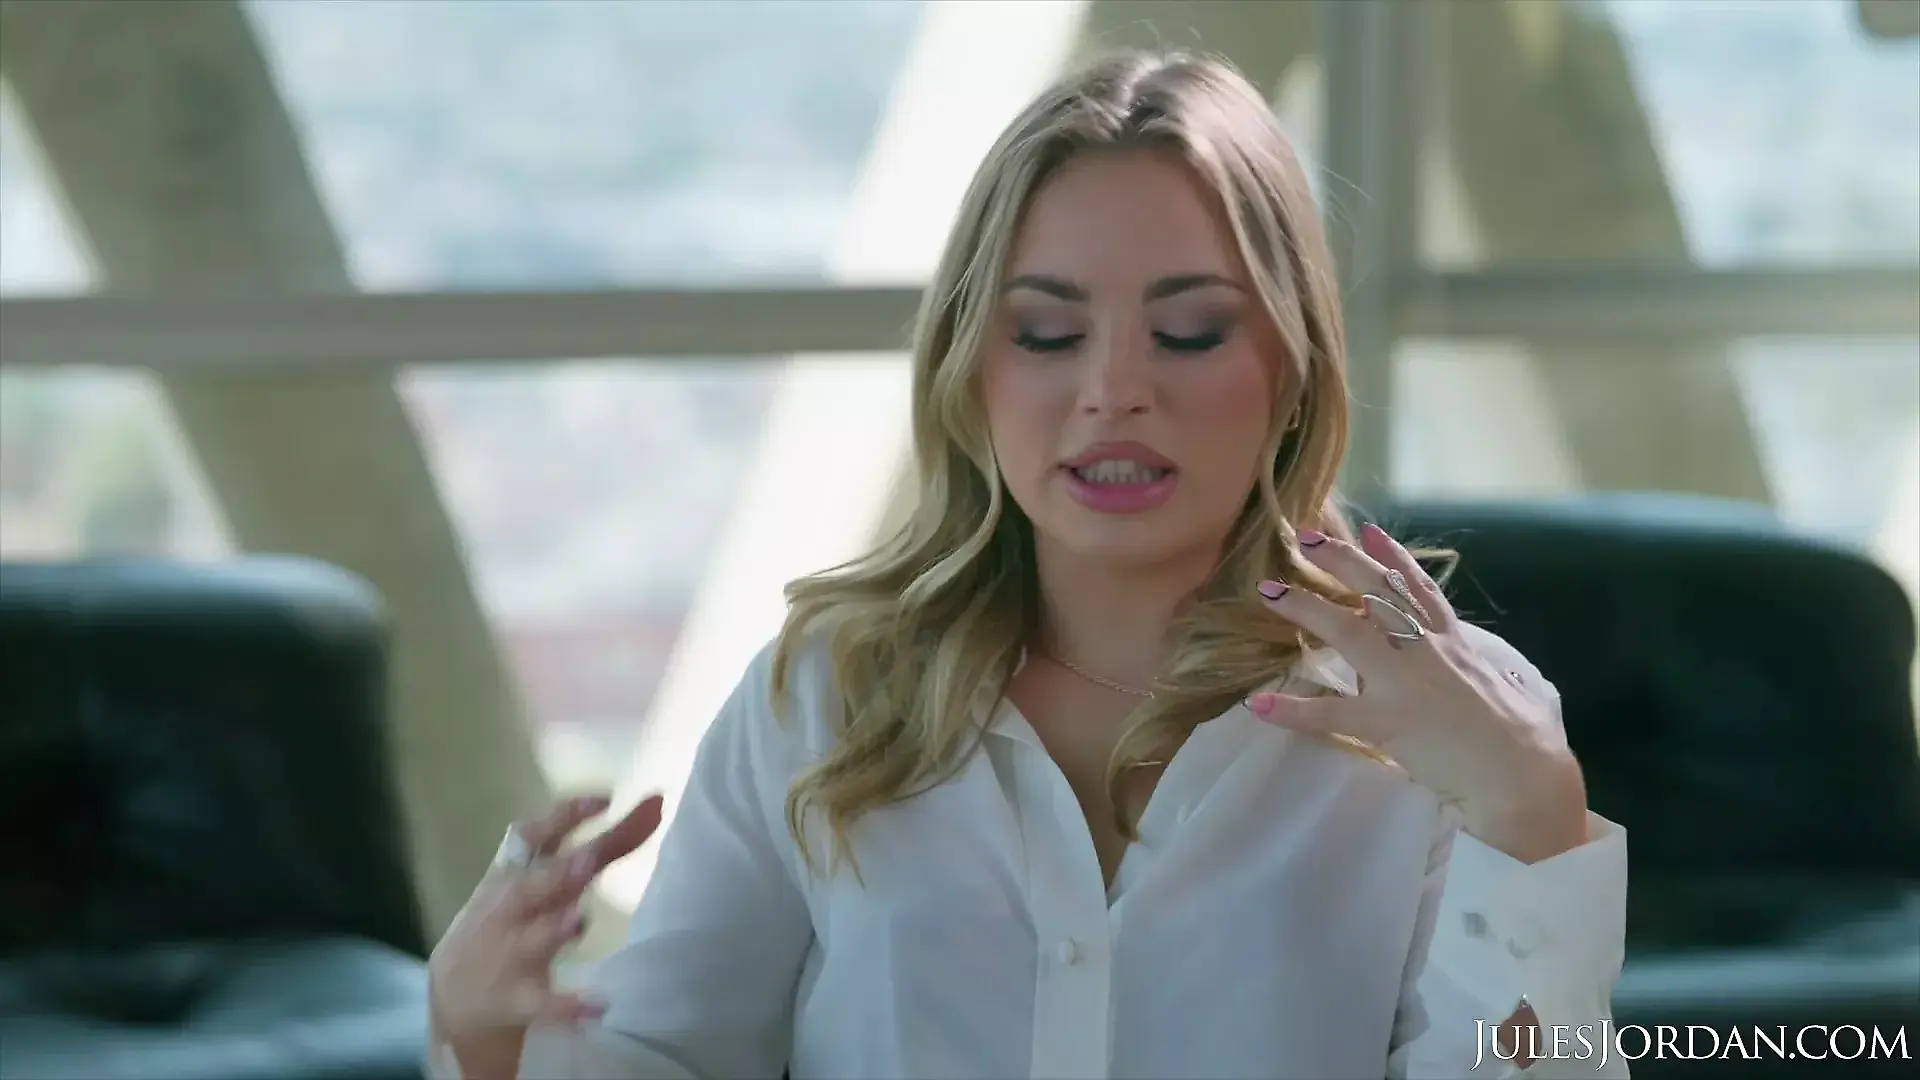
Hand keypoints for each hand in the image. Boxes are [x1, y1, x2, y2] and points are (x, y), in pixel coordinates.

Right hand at [428, 792, 663, 1068]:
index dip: (563, 817)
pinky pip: (541, 1004)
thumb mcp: (543, 879)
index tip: (603, 799)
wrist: (455, 993)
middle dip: (557, 872)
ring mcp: (507, 954)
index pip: (532, 837)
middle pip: (532, 886)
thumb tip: (655, 804)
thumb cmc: (513, 920)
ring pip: (530, 941)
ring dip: (553, 930)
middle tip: (591, 857)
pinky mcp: (514, 1000)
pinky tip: (596, 1006)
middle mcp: (507, 908)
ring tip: (577, 920)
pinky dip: (565, 1006)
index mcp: (513, 873)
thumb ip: (602, 845)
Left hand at [1246, 523, 1588, 862]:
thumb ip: (1504, 671)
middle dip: (1340, 561)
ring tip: (1268, 591)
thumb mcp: (1525, 687)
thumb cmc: (1533, 740)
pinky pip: (1329, 713)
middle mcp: (1427, 651)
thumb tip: (1513, 672)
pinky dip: (1292, 710)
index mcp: (1457, 644)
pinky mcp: (1386, 722)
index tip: (1367, 531)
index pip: (1420, 590)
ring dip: (1305, 609)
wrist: (1525, 776)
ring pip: (1347, 633)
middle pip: (1377, 594)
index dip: (1393, 558)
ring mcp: (1403, 683)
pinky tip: (1259, 705)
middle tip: (1303, 537)